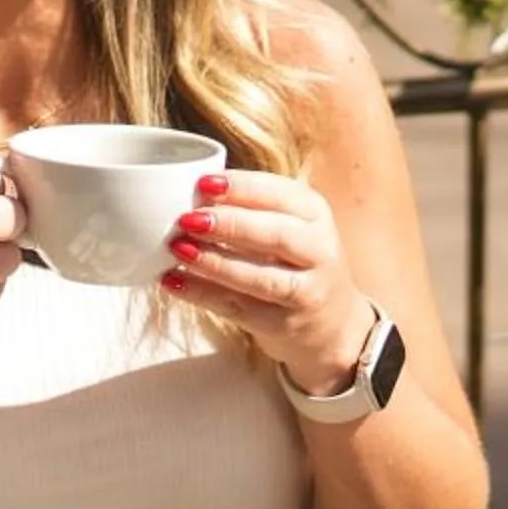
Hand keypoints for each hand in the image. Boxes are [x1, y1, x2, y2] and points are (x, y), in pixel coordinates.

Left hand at [161, 169, 373, 392]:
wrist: (333, 323)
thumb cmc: (297, 261)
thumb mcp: (291, 224)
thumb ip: (253, 207)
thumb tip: (194, 194)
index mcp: (316, 214)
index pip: (282, 194)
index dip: (242, 188)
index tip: (203, 183)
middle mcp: (319, 251)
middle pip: (276, 236)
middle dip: (230, 225)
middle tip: (188, 219)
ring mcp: (305, 292)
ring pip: (259, 278)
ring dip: (215, 263)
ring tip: (178, 249)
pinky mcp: (283, 324)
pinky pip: (238, 308)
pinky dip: (203, 294)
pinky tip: (174, 281)